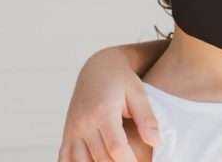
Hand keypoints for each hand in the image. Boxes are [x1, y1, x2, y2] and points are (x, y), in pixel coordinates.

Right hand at [58, 47, 158, 161]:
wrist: (98, 68)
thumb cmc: (122, 80)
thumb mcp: (138, 94)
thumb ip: (147, 118)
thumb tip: (156, 142)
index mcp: (103, 111)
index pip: (116, 146)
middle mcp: (83, 123)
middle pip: (100, 157)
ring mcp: (72, 129)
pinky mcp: (67, 133)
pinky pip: (65, 158)